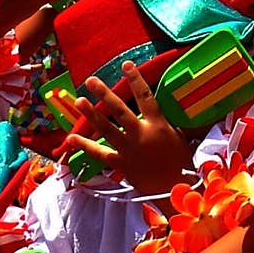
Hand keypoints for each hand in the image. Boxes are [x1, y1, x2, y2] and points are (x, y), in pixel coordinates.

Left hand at [66, 61, 193, 196]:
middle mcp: (141, 133)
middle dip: (105, 94)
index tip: (126, 64)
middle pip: (120, 110)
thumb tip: (170, 107)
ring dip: (92, 114)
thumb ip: (169, 121)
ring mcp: (129, 149)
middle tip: (91, 81)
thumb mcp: (180, 136)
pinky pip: (100, 153)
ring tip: (80, 100)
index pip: (146, 96)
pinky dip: (85, 146)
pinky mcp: (120, 163)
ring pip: (107, 128)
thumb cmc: (182, 161)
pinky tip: (71, 137)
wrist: (174, 188)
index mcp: (158, 124)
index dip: (136, 79)